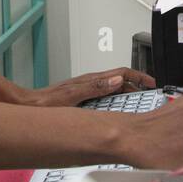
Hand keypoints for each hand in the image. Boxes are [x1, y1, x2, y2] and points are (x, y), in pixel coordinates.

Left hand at [22, 68, 156, 106]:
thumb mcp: (72, 95)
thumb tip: (115, 80)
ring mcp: (88, 89)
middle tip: (151, 93)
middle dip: (138, 84)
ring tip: (140, 100)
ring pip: (115, 87)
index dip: (139, 76)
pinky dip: (119, 99)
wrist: (31, 106)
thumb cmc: (46, 101)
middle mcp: (91, 82)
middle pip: (121, 79)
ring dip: (129, 91)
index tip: (152, 82)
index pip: (122, 72)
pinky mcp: (85, 97)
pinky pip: (107, 95)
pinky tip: (119, 109)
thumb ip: (94, 87)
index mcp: (91, 80)